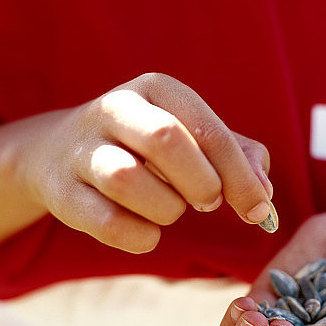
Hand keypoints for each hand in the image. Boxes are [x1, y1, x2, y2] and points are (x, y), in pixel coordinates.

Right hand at [21, 72, 272, 251]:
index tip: (258, 210)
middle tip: (209, 203)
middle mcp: (116, 108)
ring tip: (170, 208)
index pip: (208, 129)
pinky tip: (146, 231)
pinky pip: (106, 222)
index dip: (239, 176)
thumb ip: (240, 157)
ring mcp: (83, 149)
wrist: (63, 152)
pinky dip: (138, 236)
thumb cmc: (149, 148)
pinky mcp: (61, 190)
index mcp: (158, 89)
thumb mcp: (195, 136)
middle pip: (165, 140)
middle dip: (200, 182)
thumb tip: (263, 195)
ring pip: (127, 179)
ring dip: (165, 208)